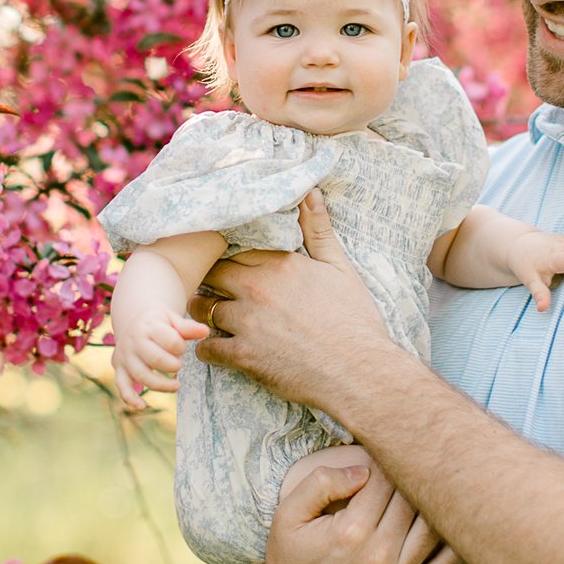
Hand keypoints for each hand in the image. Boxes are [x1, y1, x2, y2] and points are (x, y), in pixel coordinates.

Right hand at [111, 305, 209, 406]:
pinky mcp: (119, 369)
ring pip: (142, 376)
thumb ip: (188, 327)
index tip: (180, 348)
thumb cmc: (158, 323)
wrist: (133, 323)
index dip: (181, 348)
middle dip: (173, 365)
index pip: (171, 342)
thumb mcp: (172, 320)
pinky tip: (142, 406)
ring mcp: (125, 357)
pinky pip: (122, 386)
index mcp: (148, 327)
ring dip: (162, 385)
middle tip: (178, 364)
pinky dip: (130, 398)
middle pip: (156, 359)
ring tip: (176, 385)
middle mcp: (133, 342)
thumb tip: (205, 331)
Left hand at [195, 189, 392, 408]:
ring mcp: (247, 322)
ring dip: (203, 312)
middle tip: (215, 290)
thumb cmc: (355, 321)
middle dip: (210, 281)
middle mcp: (257, 288)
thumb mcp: (342, 270)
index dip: (229, 258)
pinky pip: (207, 348)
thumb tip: (310, 193)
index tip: (228, 266)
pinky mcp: (243, 355)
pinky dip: (207, 350)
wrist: (360, 371)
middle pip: (212, 274)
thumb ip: (319, 231)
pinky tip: (215, 350)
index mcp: (280, 265)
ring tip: (209, 317)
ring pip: (202, 308)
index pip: (234, 249)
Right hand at [249, 455, 455, 563]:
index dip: (387, 461)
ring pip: (433, 530)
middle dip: (413, 479)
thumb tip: (363, 469)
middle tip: (414, 467)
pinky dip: (454, 547)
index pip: (385, 481)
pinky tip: (454, 529)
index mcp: (350, 531)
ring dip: (437, 507)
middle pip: (412, 502)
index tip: (386, 456)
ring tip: (433, 492)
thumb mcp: (287, 516)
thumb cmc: (289, 563)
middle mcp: (378, 557)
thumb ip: (321, 483)